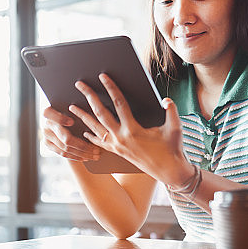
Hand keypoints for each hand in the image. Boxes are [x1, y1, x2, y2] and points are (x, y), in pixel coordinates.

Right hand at [42, 106, 99, 161]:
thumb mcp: (69, 108)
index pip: (50, 114)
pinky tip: (85, 157)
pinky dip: (75, 156)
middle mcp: (46, 125)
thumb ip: (74, 110)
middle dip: (83, 145)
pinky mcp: (48, 145)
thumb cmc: (69, 112)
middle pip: (65, 138)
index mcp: (48, 112)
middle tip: (96, 149)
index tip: (71, 122)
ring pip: (66, 148)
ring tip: (94, 154)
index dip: (61, 119)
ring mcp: (45, 137)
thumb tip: (85, 110)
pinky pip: (62, 153)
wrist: (57, 120)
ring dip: (82, 153)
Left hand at [70, 73, 193, 185]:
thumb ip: (171, 111)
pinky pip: (100, 143)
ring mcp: (117, 146)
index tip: (103, 76)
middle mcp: (121, 137)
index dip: (111, 88)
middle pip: (100, 113)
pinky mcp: (117, 153)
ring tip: (72, 107)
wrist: (169, 172)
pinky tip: (84, 132)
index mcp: (133, 129)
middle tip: (80, 84)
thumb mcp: (175, 128)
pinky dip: (91, 137)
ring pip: (95, 128)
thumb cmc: (172, 149)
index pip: (119, 103)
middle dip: (89, 97)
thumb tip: (165, 100)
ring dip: (83, 116)